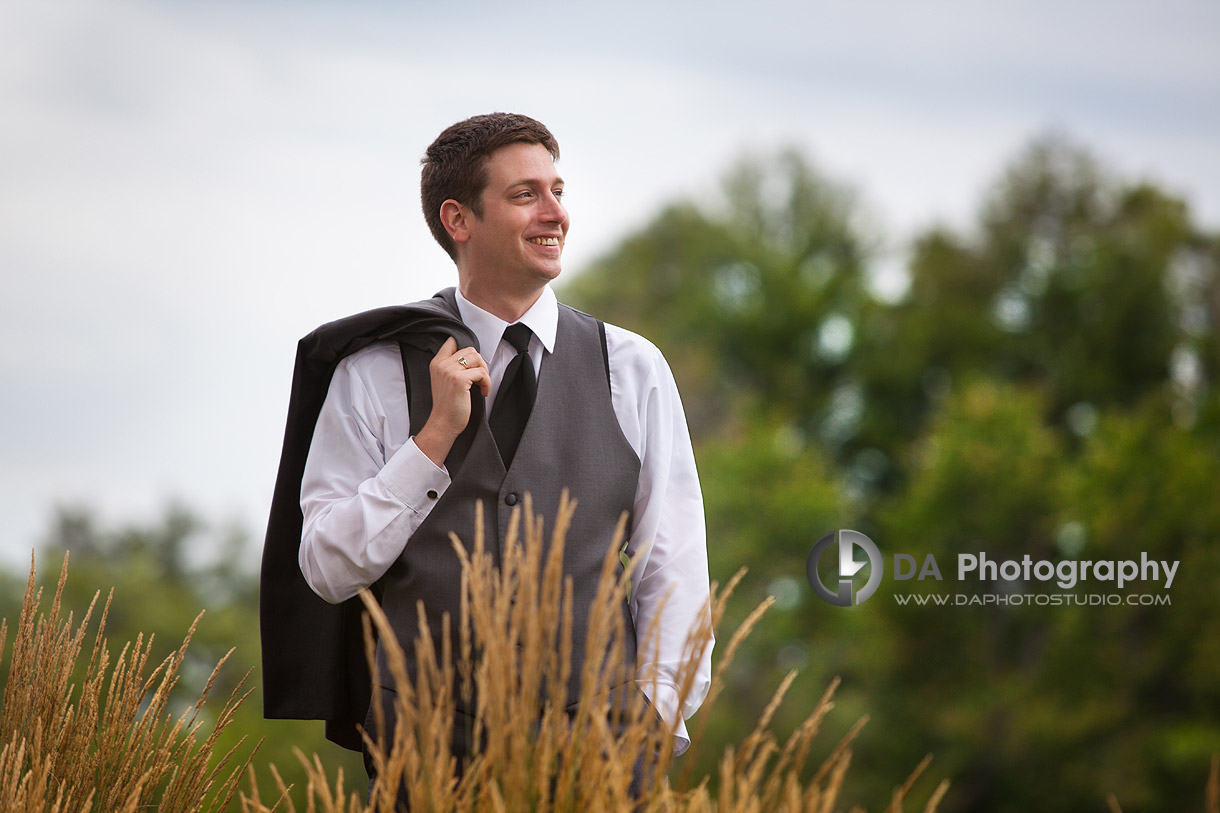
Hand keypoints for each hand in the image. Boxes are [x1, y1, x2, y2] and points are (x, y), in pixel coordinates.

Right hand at [414, 337, 490, 466]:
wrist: (443, 424)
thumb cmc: (447, 405)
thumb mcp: (444, 381)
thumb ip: (452, 366)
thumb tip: (474, 357)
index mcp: (437, 362)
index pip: (452, 340)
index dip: (467, 348)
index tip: (474, 363)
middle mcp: (442, 364)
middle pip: (470, 349)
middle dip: (480, 363)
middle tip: (480, 378)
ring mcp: (450, 371)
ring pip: (477, 358)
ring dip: (484, 372)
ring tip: (482, 384)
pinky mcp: (459, 380)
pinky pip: (481, 373)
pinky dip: (487, 383)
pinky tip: (483, 392)